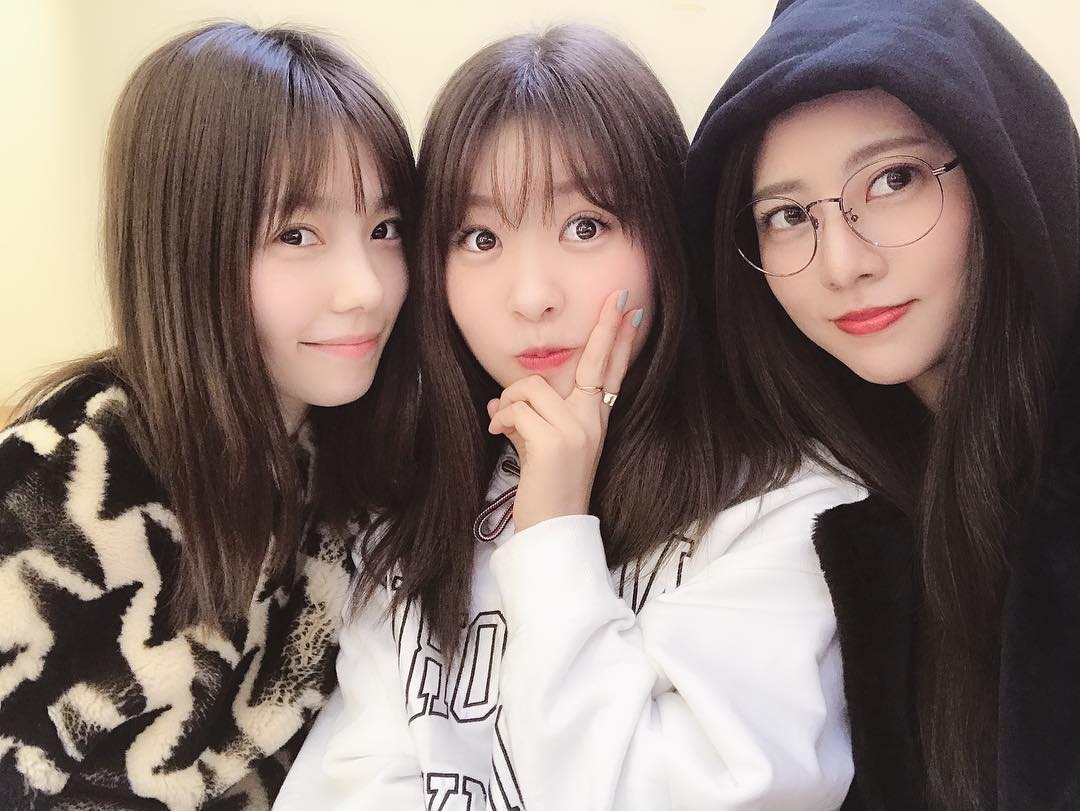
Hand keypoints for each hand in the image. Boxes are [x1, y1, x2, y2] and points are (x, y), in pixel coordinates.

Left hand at [486, 289, 644, 530]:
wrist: (553, 528)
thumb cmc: (546, 488)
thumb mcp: (541, 445)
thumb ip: (529, 417)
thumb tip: (500, 400)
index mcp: (594, 420)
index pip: (611, 372)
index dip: (620, 340)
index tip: (631, 310)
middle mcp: (592, 421)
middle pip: (596, 362)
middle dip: (607, 327)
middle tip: (619, 297)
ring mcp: (577, 429)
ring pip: (531, 387)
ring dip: (509, 405)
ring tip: (506, 428)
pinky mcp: (556, 440)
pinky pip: (517, 407)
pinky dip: (502, 419)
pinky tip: (501, 436)